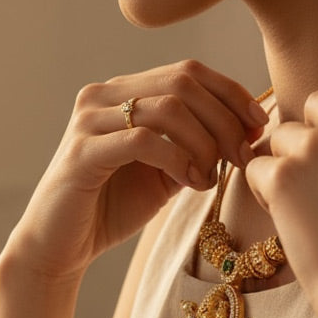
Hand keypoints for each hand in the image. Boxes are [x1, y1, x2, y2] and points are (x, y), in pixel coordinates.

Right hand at [4, 60, 267, 281]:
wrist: (59, 246)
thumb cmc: (111, 208)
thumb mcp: (164, 171)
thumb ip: (193, 145)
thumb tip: (246, 128)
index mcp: (121, 92)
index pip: (187, 70)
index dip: (231, 92)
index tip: (259, 127)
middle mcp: (101, 95)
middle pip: (182, 81)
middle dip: (225, 118)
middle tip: (243, 155)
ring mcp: (89, 121)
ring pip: (167, 107)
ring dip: (205, 141)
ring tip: (211, 175)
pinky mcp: (82, 152)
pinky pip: (143, 140)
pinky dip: (178, 159)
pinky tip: (191, 182)